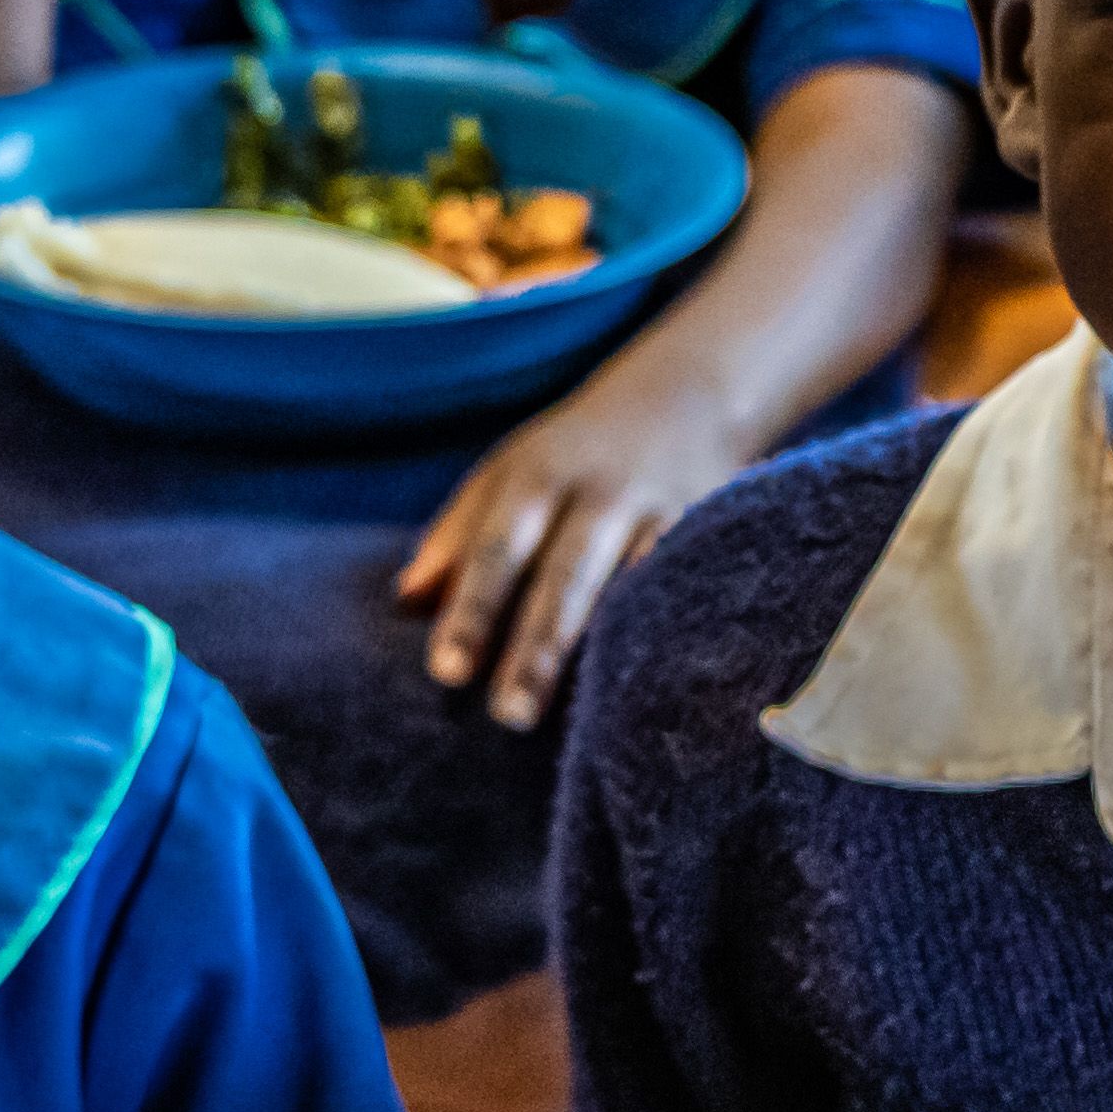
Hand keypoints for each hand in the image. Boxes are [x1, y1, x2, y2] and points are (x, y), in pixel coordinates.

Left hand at [393, 365, 757, 726]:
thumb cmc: (572, 454)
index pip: (496, 550)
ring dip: (605, 648)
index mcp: (535, 477)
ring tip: (585, 718)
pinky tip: (652, 679)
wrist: (684, 393)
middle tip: (509, 716)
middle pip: (564, 576)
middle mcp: (598, 492)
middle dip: (537, 648)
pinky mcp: (706, 529)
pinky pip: (682, 583)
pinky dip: (666, 627)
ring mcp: (658, 511)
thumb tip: (405, 603)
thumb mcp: (506, 474)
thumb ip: (456, 536)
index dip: (472, 612)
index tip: (447, 673)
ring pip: (629, 586)